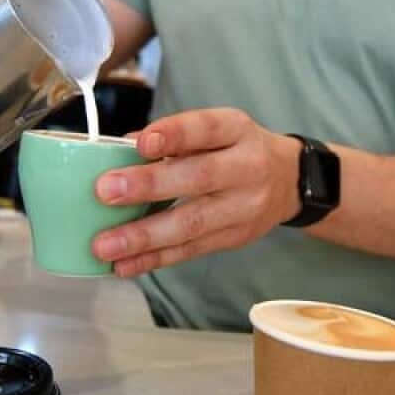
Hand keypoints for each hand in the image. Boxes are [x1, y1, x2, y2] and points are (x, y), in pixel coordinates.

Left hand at [91, 109, 302, 277]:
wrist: (289, 181)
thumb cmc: (237, 149)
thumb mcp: (216, 129)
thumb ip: (172, 137)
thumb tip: (120, 149)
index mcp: (237, 131)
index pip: (206, 129)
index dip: (174, 135)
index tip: (141, 143)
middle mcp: (247, 167)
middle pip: (198, 177)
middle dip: (149, 186)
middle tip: (106, 192)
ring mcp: (244, 207)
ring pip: (192, 223)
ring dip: (144, 236)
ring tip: (105, 245)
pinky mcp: (235, 238)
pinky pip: (191, 250)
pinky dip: (155, 259)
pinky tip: (124, 265)